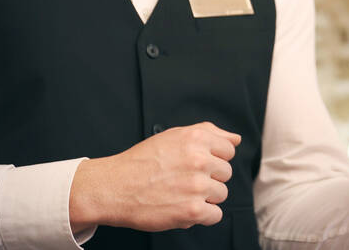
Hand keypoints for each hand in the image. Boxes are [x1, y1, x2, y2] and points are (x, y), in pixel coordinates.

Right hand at [69, 121, 240, 232]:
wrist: (113, 187)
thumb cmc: (142, 162)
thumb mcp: (174, 136)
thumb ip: (209, 133)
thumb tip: (235, 139)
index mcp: (196, 139)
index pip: (228, 150)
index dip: (213, 159)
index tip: (196, 165)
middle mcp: (199, 160)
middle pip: (226, 173)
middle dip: (209, 178)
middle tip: (184, 180)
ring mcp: (197, 186)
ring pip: (221, 194)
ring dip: (205, 197)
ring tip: (181, 193)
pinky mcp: (193, 210)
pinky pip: (215, 215)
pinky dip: (202, 216)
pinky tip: (183, 207)